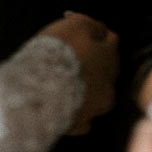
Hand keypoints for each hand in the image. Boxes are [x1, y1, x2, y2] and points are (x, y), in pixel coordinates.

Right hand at [41, 12, 118, 134]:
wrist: (41, 90)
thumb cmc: (59, 53)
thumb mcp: (76, 25)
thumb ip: (91, 25)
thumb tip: (99, 30)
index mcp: (110, 59)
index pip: (110, 41)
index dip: (95, 34)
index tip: (80, 31)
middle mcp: (109, 86)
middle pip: (105, 71)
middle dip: (93, 63)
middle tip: (73, 57)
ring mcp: (95, 110)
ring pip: (94, 96)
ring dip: (85, 88)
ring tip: (65, 82)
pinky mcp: (78, 127)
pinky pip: (80, 118)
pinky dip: (74, 110)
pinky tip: (62, 104)